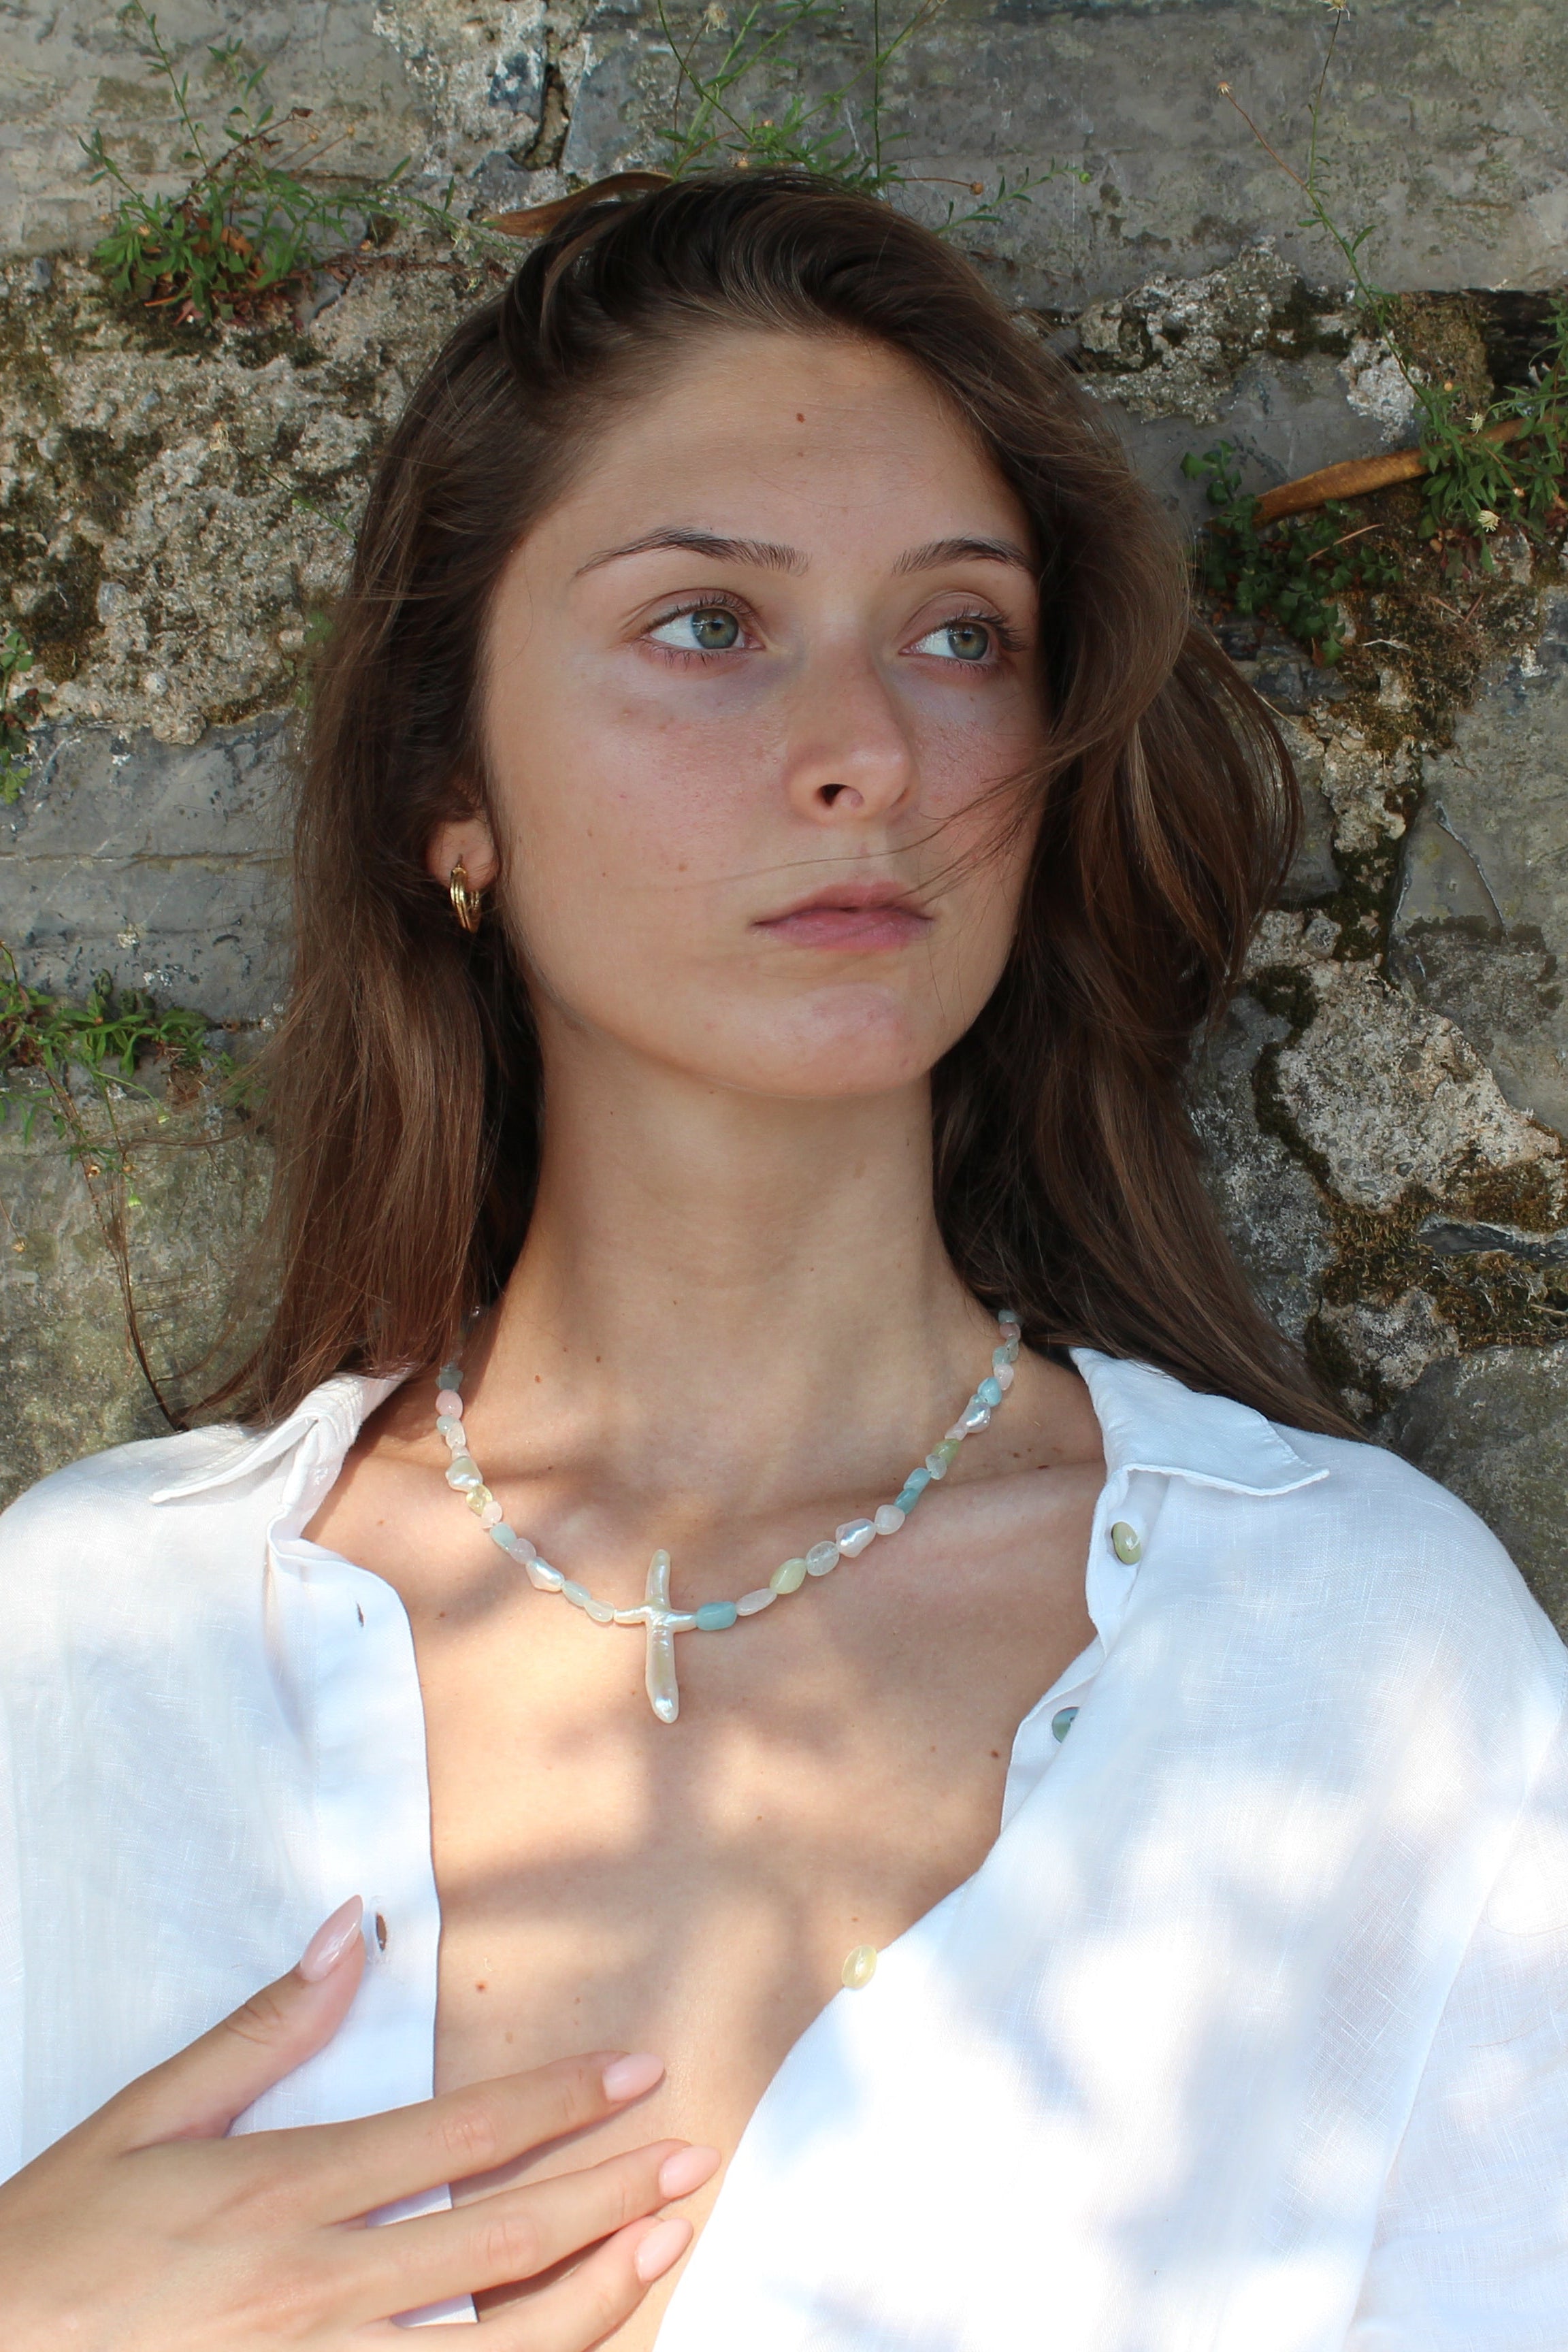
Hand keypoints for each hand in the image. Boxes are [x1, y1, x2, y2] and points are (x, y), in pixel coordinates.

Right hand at [0, 1896, 717, 2347]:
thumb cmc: (57, 2244)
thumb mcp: (146, 2117)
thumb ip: (262, 2031)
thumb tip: (348, 1931)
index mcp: (282, 2189)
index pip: (457, 2136)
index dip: (560, 2100)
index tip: (638, 2070)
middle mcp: (314, 2286)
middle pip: (497, 2239)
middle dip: (608, 2192)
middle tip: (693, 2155)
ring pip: (490, 2347)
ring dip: (591, 2295)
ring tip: (665, 2245)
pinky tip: (573, 2349)